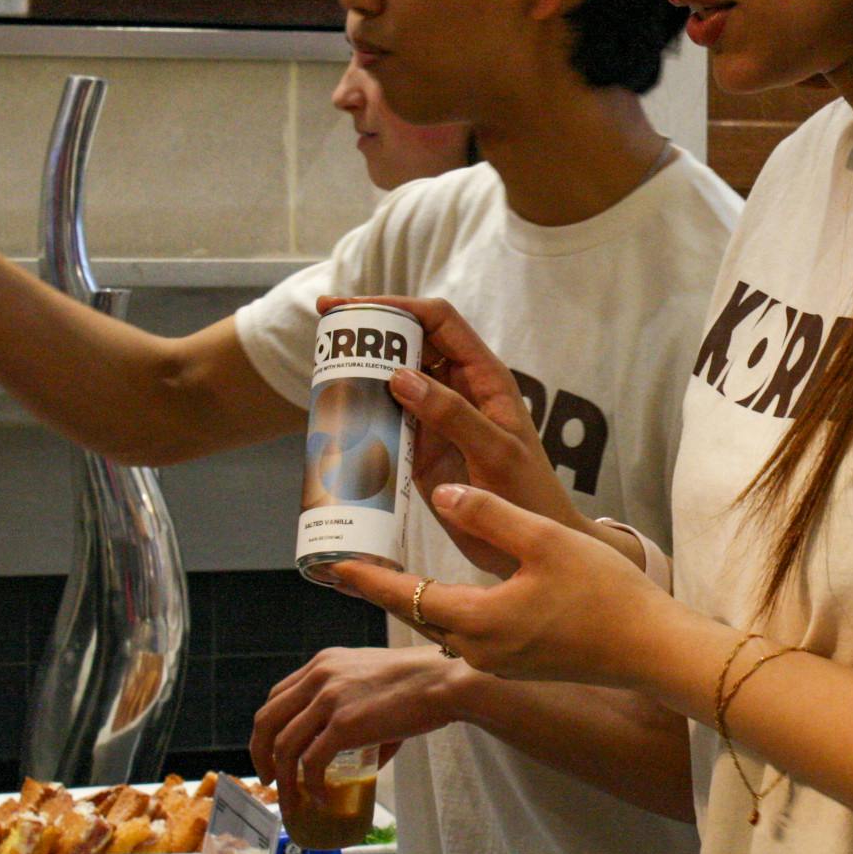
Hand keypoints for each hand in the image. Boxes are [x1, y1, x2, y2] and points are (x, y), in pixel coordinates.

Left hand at [250, 646, 469, 796]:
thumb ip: (355, 711)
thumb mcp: (373, 681)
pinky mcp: (343, 724)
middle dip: (260, 755)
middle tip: (270, 779)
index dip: (268, 729)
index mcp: (324, 663)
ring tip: (293, 800)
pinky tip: (321, 799)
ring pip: (284, 747)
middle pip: (267, 720)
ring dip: (284, 780)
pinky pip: (311, 763)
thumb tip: (361, 759)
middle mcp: (319, 676)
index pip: (277, 696)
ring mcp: (329, 699)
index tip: (271, 752)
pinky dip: (311, 787)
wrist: (442, 681)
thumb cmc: (420, 683)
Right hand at [317, 296, 586, 575]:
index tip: (350, 308)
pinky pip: (387, 420)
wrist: (529, 546)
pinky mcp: (420, 448)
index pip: (438, 321)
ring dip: (361, 373)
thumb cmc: (528, 494)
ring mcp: (437, 418)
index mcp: (484, 376)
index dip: (395, 306)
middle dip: (370, 335)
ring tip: (323, 374)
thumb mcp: (495, 451)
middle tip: (325, 340)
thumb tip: (400, 374)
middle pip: (409, 344)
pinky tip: (336, 416)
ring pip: (393, 380)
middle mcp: (458, 389)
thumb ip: (453, 414)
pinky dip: (362, 413)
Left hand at [333, 485, 672, 690]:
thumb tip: (443, 494)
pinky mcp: (520, 665)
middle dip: (389, 590)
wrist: (650, 648)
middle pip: (420, 614)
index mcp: (479, 619)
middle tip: (358, 567)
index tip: (334, 566)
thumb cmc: (604, 593)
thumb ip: (490, 515)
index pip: (406, 595)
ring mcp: (501, 663)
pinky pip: (472, 636)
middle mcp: (481, 649)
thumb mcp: (544, 539)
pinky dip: (454, 613)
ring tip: (400, 576)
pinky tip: (458, 596)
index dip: (368, 579)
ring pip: (446, 627)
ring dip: (422, 602)